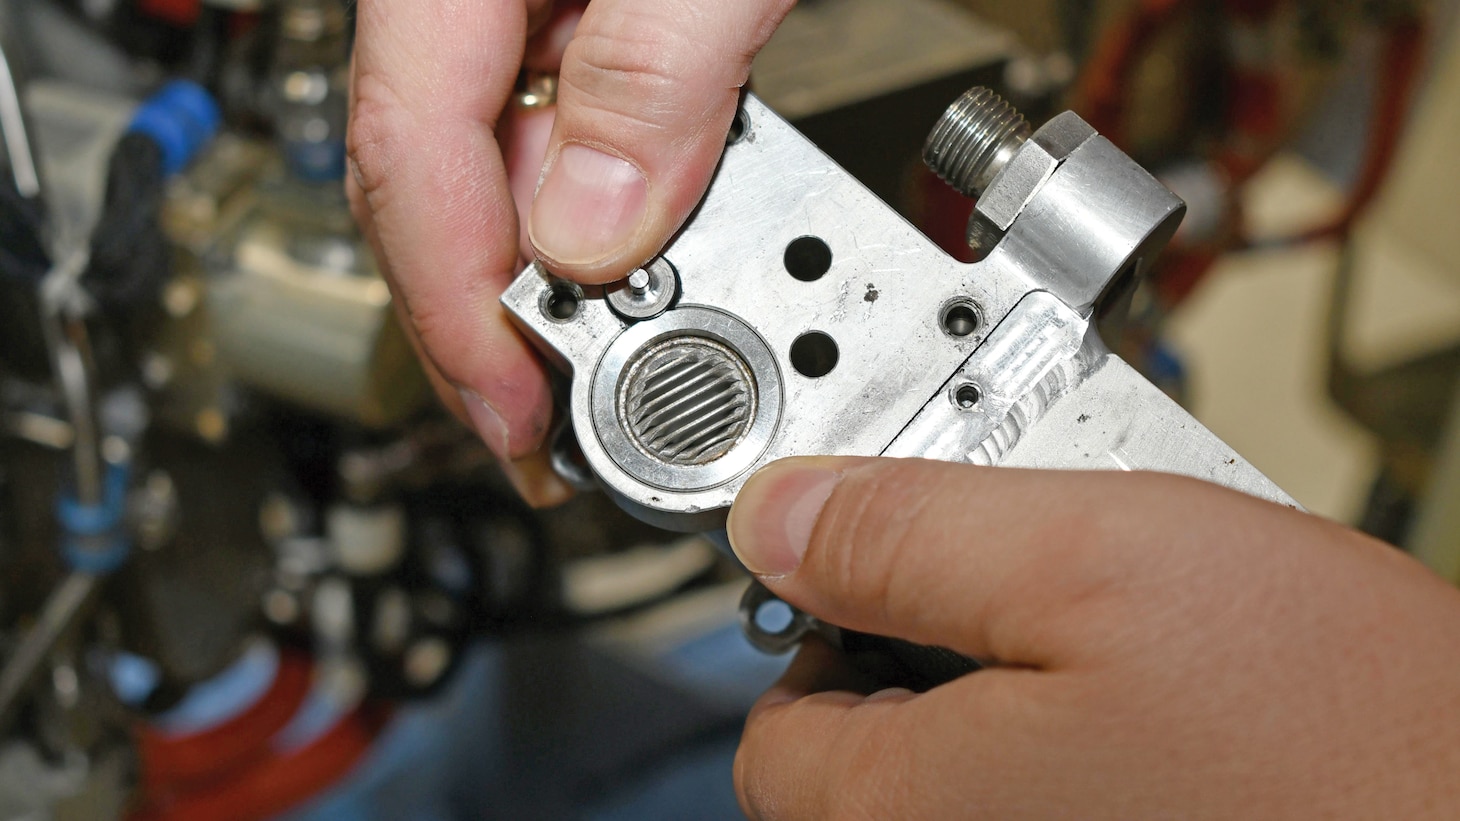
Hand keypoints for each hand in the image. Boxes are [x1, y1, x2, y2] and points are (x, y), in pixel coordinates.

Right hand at [346, 0, 793, 502]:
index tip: (511, 420)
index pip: (406, 150)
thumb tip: (591, 236)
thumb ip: (654, 74)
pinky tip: (647, 266)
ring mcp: (509, 7)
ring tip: (623, 370)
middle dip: (498, 328)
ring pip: (499, 170)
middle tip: (554, 438)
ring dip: (560, 282)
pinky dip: (599, 216)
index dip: (449, 311)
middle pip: (436, 185)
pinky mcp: (568, 17)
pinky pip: (554, 133)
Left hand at [728, 458, 1459, 818]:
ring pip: (973, 777)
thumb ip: (899, 536)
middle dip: (936, 649)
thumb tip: (772, 520)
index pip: (777, 736)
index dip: (824, 626)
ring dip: (1022, 685)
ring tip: (1127, 632)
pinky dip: (1083, 734)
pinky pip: (1059, 796)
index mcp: (911, 815)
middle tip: (1040, 582)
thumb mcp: (1085, 556)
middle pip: (873, 761)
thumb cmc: (1333, 728)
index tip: (894, 568)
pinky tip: (1167, 690)